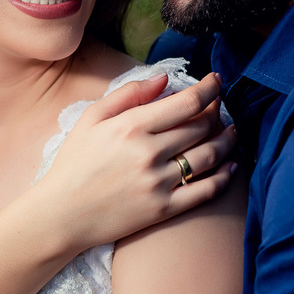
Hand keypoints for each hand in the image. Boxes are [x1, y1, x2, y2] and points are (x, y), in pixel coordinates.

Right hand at [34, 72, 237, 252]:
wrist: (61, 215)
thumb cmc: (74, 163)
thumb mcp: (90, 119)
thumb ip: (128, 94)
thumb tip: (165, 79)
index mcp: (131, 127)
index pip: (187, 102)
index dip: (209, 88)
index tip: (216, 81)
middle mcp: (149, 153)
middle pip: (202, 127)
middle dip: (217, 112)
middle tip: (221, 106)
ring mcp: (158, 183)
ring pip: (210, 156)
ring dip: (227, 141)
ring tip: (232, 132)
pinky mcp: (164, 210)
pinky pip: (205, 191)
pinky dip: (224, 177)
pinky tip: (231, 166)